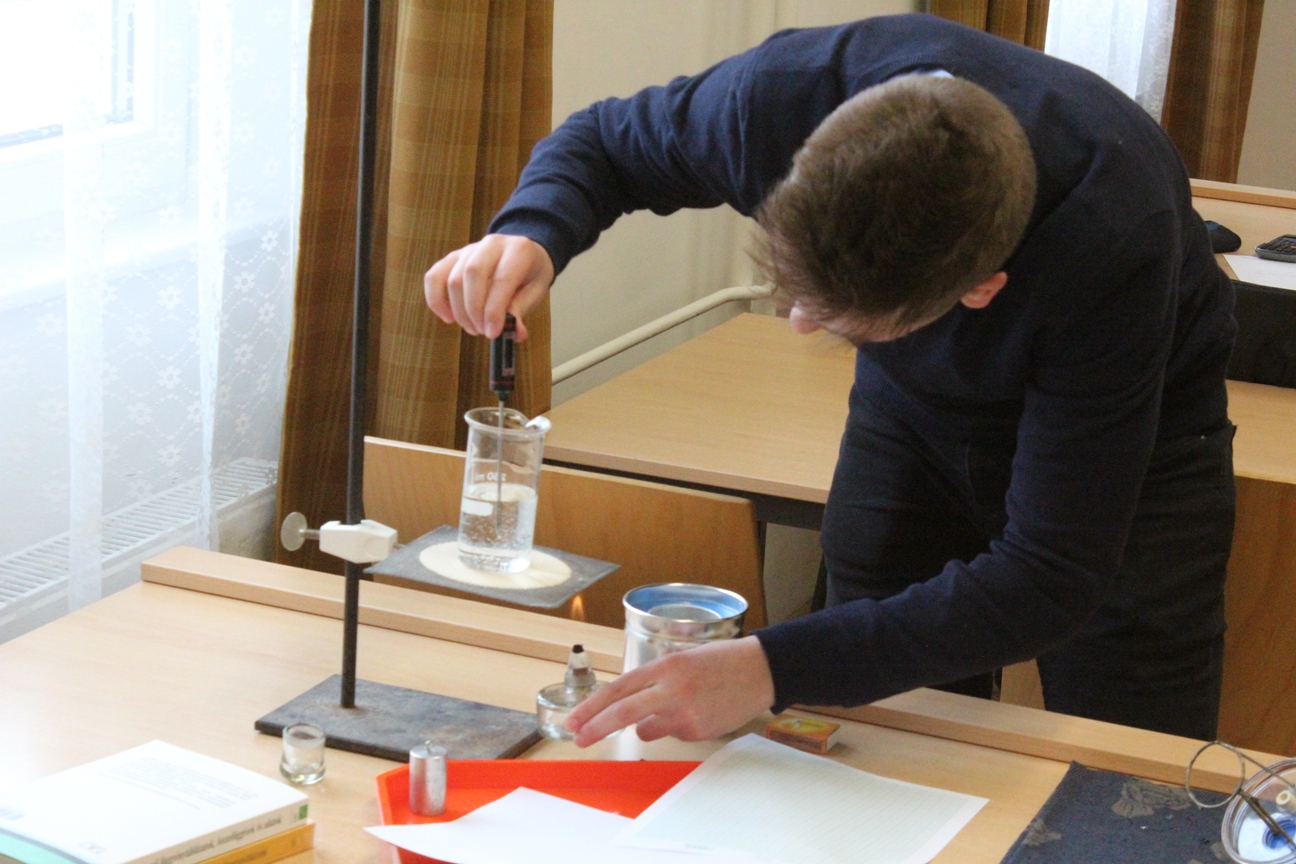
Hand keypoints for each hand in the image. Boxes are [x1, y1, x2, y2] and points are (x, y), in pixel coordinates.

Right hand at [424, 234, 554, 339]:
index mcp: (518, 250)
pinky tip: (449, 318)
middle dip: (475, 310)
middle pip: (472, 274)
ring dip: (460, 311)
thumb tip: (516, 333)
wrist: (522, 254)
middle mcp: (491, 244)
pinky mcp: (452, 258)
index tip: (493, 333)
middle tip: (482, 331)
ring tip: (474, 328)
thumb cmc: (529, 275)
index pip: (501, 278)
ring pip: (453, 279)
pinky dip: (436, 300)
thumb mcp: (535, 291)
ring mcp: (469, 249)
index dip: (494, 309)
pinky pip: (434, 277)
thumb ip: (521, 309)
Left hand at [565, 636, 775, 745]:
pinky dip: (677, 726)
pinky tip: (699, 709)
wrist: (759, 670)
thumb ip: (653, 680)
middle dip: (596, 726)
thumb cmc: (720, 661)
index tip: (575, 720)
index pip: (619, 688)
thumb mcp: (681, 659)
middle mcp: (672, 690)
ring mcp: (685, 713)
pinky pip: (673, 734)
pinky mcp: (698, 731)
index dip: (593, 706)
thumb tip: (628, 707)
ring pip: (647, 729)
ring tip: (679, 704)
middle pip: (623, 712)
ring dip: (649, 723)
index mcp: (664, 666)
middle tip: (578, 737)